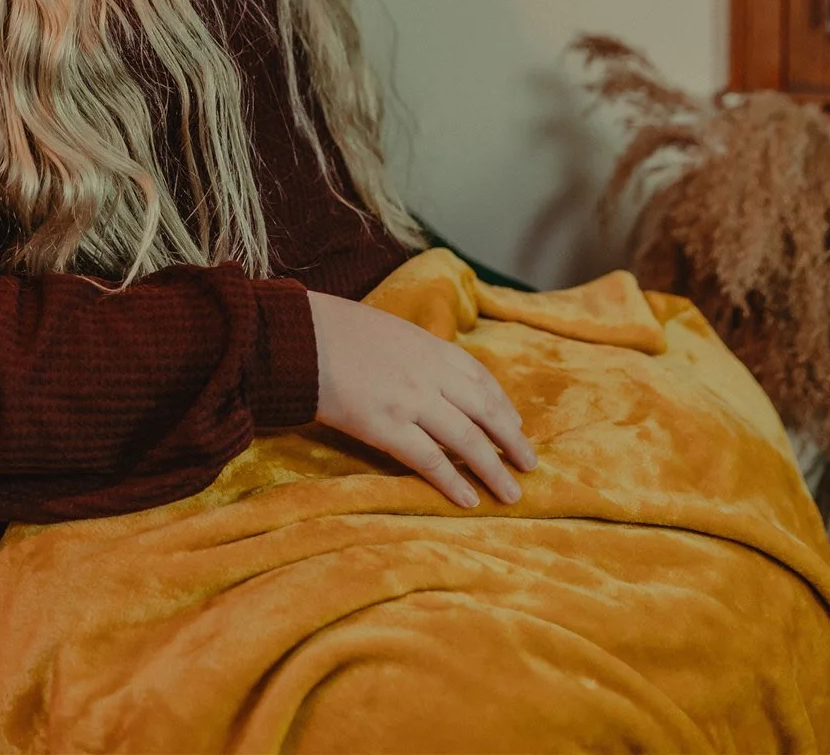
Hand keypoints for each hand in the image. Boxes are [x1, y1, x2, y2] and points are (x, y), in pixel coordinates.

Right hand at [306, 289, 536, 507]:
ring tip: (511, 493)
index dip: (502, 404)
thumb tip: (429, 376)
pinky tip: (469, 500)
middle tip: (530, 465)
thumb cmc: (334, 329)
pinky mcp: (385, 426)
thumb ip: (414, 353)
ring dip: (493, 469)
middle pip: (484, 409)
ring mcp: (410, 399)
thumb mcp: (386, 330)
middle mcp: (428, 372)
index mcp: (429, 345)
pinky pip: (429, 459)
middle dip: (511, 440)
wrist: (299, 336)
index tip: (516, 424)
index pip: (480, 377)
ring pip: (466, 439)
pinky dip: (453, 481)